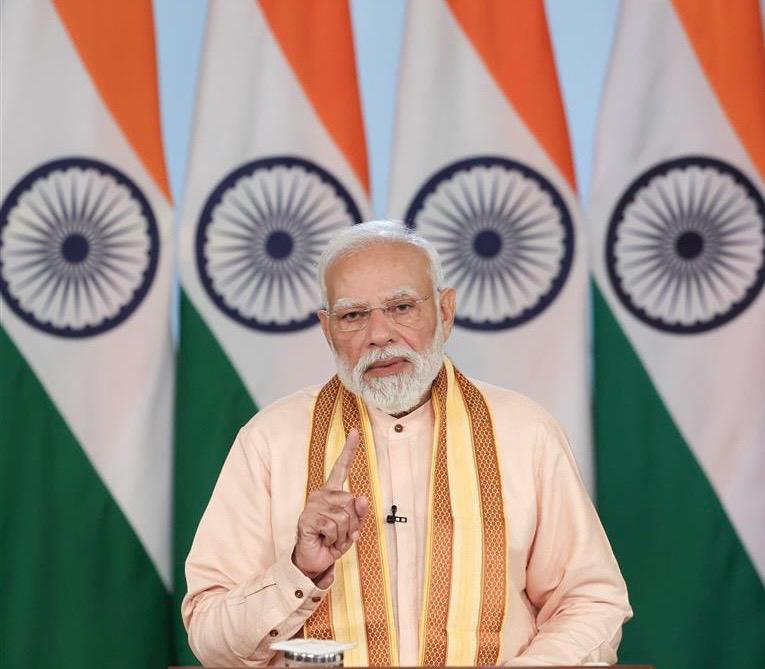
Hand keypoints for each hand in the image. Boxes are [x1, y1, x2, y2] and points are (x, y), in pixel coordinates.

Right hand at [293, 428, 369, 586]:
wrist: (314, 561)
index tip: (354, 431)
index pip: (341, 467)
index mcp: (333, 492)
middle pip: (352, 502)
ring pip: (345, 516)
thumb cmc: (332, 542)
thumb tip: (362, 497)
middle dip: (353, 523)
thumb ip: (359, 513)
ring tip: (331, 538)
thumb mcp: (351, 528)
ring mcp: (313, 505)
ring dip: (344, 534)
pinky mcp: (307, 518)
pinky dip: (334, 539)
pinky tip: (323, 540)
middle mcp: (321, 494)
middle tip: (340, 534)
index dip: (349, 449)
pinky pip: (334, 526)